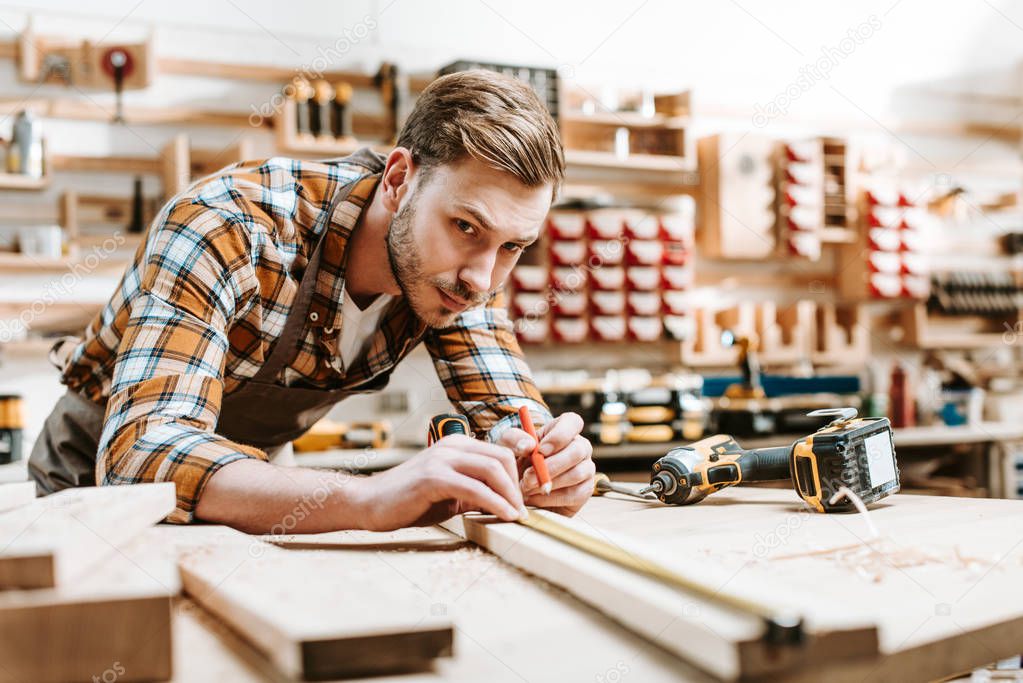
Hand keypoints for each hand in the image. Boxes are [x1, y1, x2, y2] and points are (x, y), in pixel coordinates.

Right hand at [356, 435, 526, 529]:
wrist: (370, 503)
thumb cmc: (410, 500)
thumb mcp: (452, 493)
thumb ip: (478, 491)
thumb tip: (511, 502)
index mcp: (458, 445)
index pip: (502, 451)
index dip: (521, 472)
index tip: (531, 495)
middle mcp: (452, 445)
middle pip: (503, 457)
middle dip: (520, 485)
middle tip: (525, 510)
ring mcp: (442, 458)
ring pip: (493, 469)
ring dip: (511, 495)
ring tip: (518, 515)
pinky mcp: (434, 477)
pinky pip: (475, 488)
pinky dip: (496, 503)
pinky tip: (505, 516)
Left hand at [498, 411, 594, 515]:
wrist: (520, 489)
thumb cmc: (518, 461)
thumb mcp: (509, 446)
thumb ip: (514, 439)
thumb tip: (529, 445)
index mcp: (564, 428)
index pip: (573, 422)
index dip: (560, 435)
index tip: (540, 450)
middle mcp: (580, 446)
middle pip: (578, 451)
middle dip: (552, 466)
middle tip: (528, 477)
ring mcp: (586, 468)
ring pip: (577, 474)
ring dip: (549, 483)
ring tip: (527, 488)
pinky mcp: (585, 490)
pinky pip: (575, 494)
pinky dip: (552, 498)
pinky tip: (536, 497)